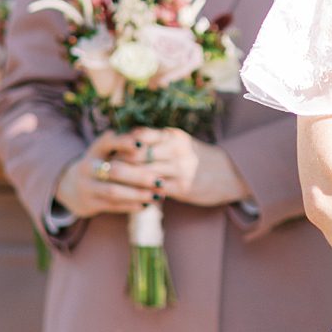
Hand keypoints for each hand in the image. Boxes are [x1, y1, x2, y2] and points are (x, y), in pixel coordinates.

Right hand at [53, 130, 161, 218]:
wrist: (72, 188)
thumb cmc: (101, 165)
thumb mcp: (106, 152)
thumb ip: (123, 145)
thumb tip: (150, 137)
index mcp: (95, 151)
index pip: (108, 143)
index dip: (123, 143)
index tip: (142, 144)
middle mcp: (88, 167)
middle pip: (115, 171)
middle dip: (139, 176)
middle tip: (160, 180)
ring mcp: (87, 187)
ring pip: (114, 191)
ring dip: (138, 194)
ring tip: (157, 196)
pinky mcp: (90, 204)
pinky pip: (113, 206)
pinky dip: (131, 206)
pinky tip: (147, 205)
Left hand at [106, 127, 246, 209]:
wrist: (231, 174)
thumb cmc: (200, 158)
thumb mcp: (181, 144)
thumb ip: (158, 142)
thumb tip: (128, 144)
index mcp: (173, 136)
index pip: (139, 136)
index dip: (120, 144)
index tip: (106, 152)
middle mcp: (176, 149)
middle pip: (136, 155)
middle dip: (117, 163)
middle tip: (100, 170)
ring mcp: (179, 168)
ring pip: (142, 173)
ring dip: (124, 180)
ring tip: (109, 184)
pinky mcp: (182, 187)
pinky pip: (154, 190)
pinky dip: (140, 193)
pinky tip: (129, 196)